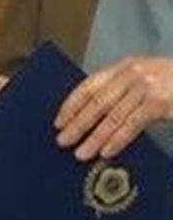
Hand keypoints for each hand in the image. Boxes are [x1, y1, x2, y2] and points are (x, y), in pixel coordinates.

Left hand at [55, 56, 172, 160]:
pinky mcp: (159, 102)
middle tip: (62, 141)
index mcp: (124, 66)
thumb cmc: (172, 85)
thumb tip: (91, 118)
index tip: (58, 121)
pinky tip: (106, 151)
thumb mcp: (144, 80)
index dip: (71, 104)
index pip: (89, 85)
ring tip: (81, 153)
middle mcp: (132, 73)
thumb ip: (121, 91)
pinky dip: (117, 139)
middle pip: (97, 102)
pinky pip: (132, 123)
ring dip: (94, 137)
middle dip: (77, 124)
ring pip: (112, 116)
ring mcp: (146, 86)